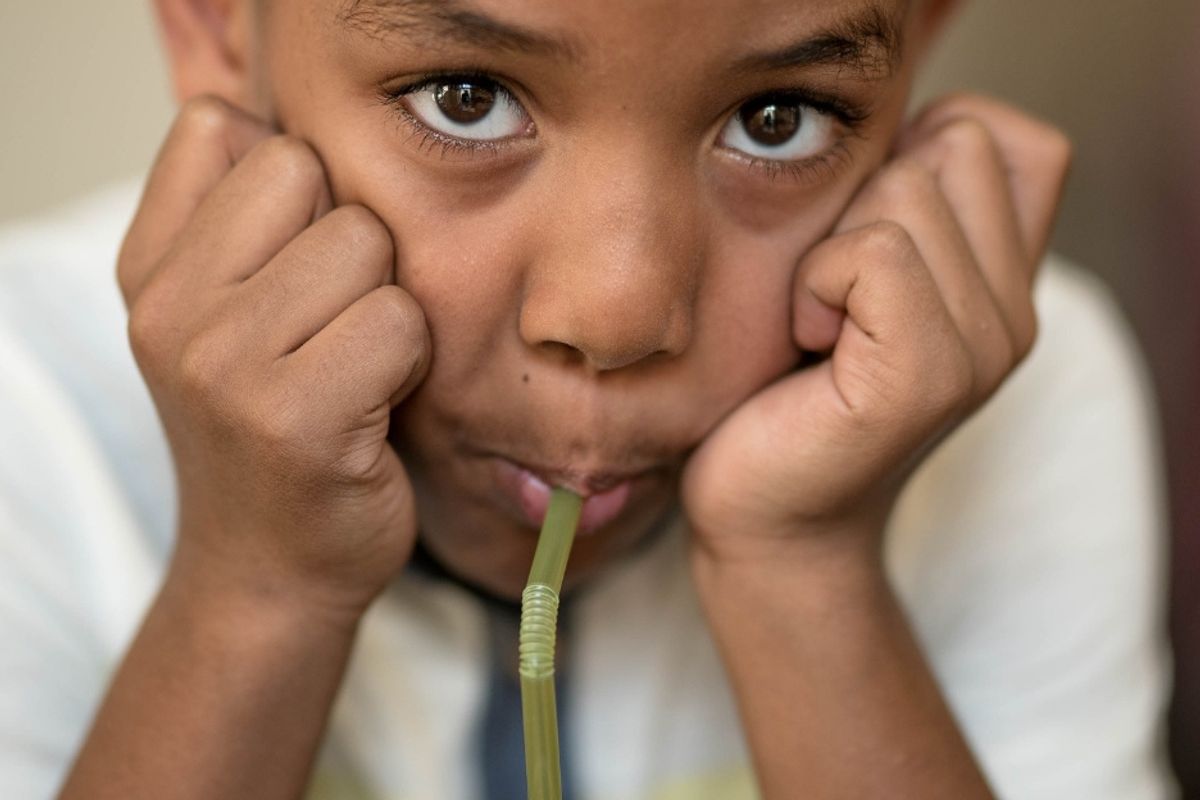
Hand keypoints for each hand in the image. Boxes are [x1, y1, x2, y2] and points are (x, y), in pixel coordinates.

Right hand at [118, 96, 430, 620]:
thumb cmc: (273, 434)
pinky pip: (399, 320)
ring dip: (386, 304)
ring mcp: (223, 364)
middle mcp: (169, 310)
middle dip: (349, 243)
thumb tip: (292, 122)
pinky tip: (376, 407)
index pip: (223, 127)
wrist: (270, 571)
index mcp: (148, 271)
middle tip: (332, 328)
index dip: (292, 185)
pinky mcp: (296, 416)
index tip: (291, 268)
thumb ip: (244, 221)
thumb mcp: (224, 319)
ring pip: (366, 242)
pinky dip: (411, 361)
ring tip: (354, 368)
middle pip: (309, 172)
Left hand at [681, 94, 1070, 563]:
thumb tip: (896, 131)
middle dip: (864, 198)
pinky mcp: (929, 376)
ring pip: (906, 191)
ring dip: (827, 248)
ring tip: (815, 327)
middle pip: (954, 144)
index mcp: (1001, 283)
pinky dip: (814, 283)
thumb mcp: (850, 286)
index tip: (862, 238)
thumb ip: (901, 215)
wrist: (767, 522)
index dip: (923, 153)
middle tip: (828, 294)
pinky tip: (805, 343)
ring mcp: (983, 346)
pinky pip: (874, 253)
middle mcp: (1012, 312)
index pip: (1011, 138)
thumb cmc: (783, 399)